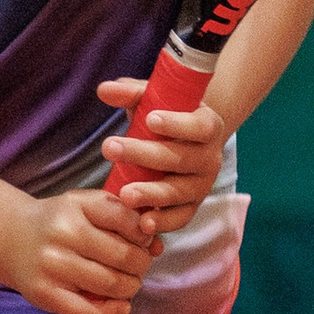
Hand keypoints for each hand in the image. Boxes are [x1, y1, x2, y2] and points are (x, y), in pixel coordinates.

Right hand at [0, 183, 158, 313]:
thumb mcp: (85, 205)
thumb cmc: (58, 222)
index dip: (143, 233)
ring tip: (128, 282)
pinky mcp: (45, 294)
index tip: (143, 240)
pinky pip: (89, 312)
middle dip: (141, 264)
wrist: (9, 237)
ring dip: (131, 287)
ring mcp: (52, 267)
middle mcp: (62, 235)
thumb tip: (157, 245)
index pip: (127, 220)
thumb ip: (122, 218)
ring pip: (111, 284)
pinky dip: (113, 312)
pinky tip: (121, 305)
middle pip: (124, 256)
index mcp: (75, 206)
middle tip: (139, 265)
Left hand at [96, 74, 226, 237]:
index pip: (199, 126)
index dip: (177, 124)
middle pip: (181, 159)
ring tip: (125, 194)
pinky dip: (163, 223)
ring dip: (152, 194)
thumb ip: (130, 93)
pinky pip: (180, 217)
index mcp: (208, 126)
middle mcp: (210, 157)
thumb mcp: (152, 100)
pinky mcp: (191, 207)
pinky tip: (143, 223)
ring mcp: (202, 185)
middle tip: (110, 148)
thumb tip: (104, 90)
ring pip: (180, 191)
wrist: (185, 143)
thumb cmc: (165, 116)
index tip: (149, 119)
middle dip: (145, 155)